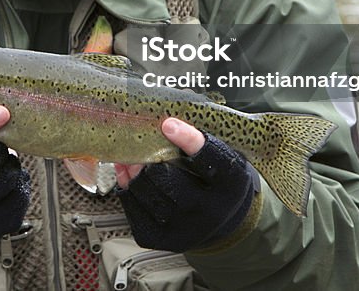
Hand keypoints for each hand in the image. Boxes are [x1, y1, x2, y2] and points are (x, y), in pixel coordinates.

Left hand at [115, 118, 256, 251]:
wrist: (222, 221)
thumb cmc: (218, 181)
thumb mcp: (223, 156)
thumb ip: (200, 138)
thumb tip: (165, 119)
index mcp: (231, 183)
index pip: (211, 160)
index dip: (189, 140)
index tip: (169, 124)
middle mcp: (211, 212)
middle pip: (169, 180)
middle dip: (148, 158)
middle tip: (139, 143)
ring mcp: (185, 229)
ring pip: (146, 194)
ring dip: (133, 171)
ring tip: (130, 157)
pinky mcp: (163, 239)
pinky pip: (133, 209)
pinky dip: (126, 188)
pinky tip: (128, 175)